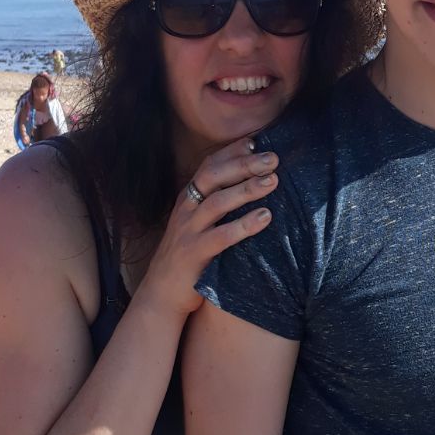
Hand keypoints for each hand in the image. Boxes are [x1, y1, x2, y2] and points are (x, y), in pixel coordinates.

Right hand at [138, 138, 277, 320]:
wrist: (161, 294)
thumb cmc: (188, 258)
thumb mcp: (198, 225)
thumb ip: (216, 205)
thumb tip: (251, 185)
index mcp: (188, 199)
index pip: (209, 165)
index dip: (233, 151)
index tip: (258, 140)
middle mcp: (186, 210)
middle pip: (213, 177)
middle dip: (244, 164)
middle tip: (273, 158)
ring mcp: (187, 232)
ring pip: (217, 202)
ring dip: (247, 189)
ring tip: (273, 181)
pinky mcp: (193, 254)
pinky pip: (221, 236)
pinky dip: (244, 225)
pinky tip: (265, 217)